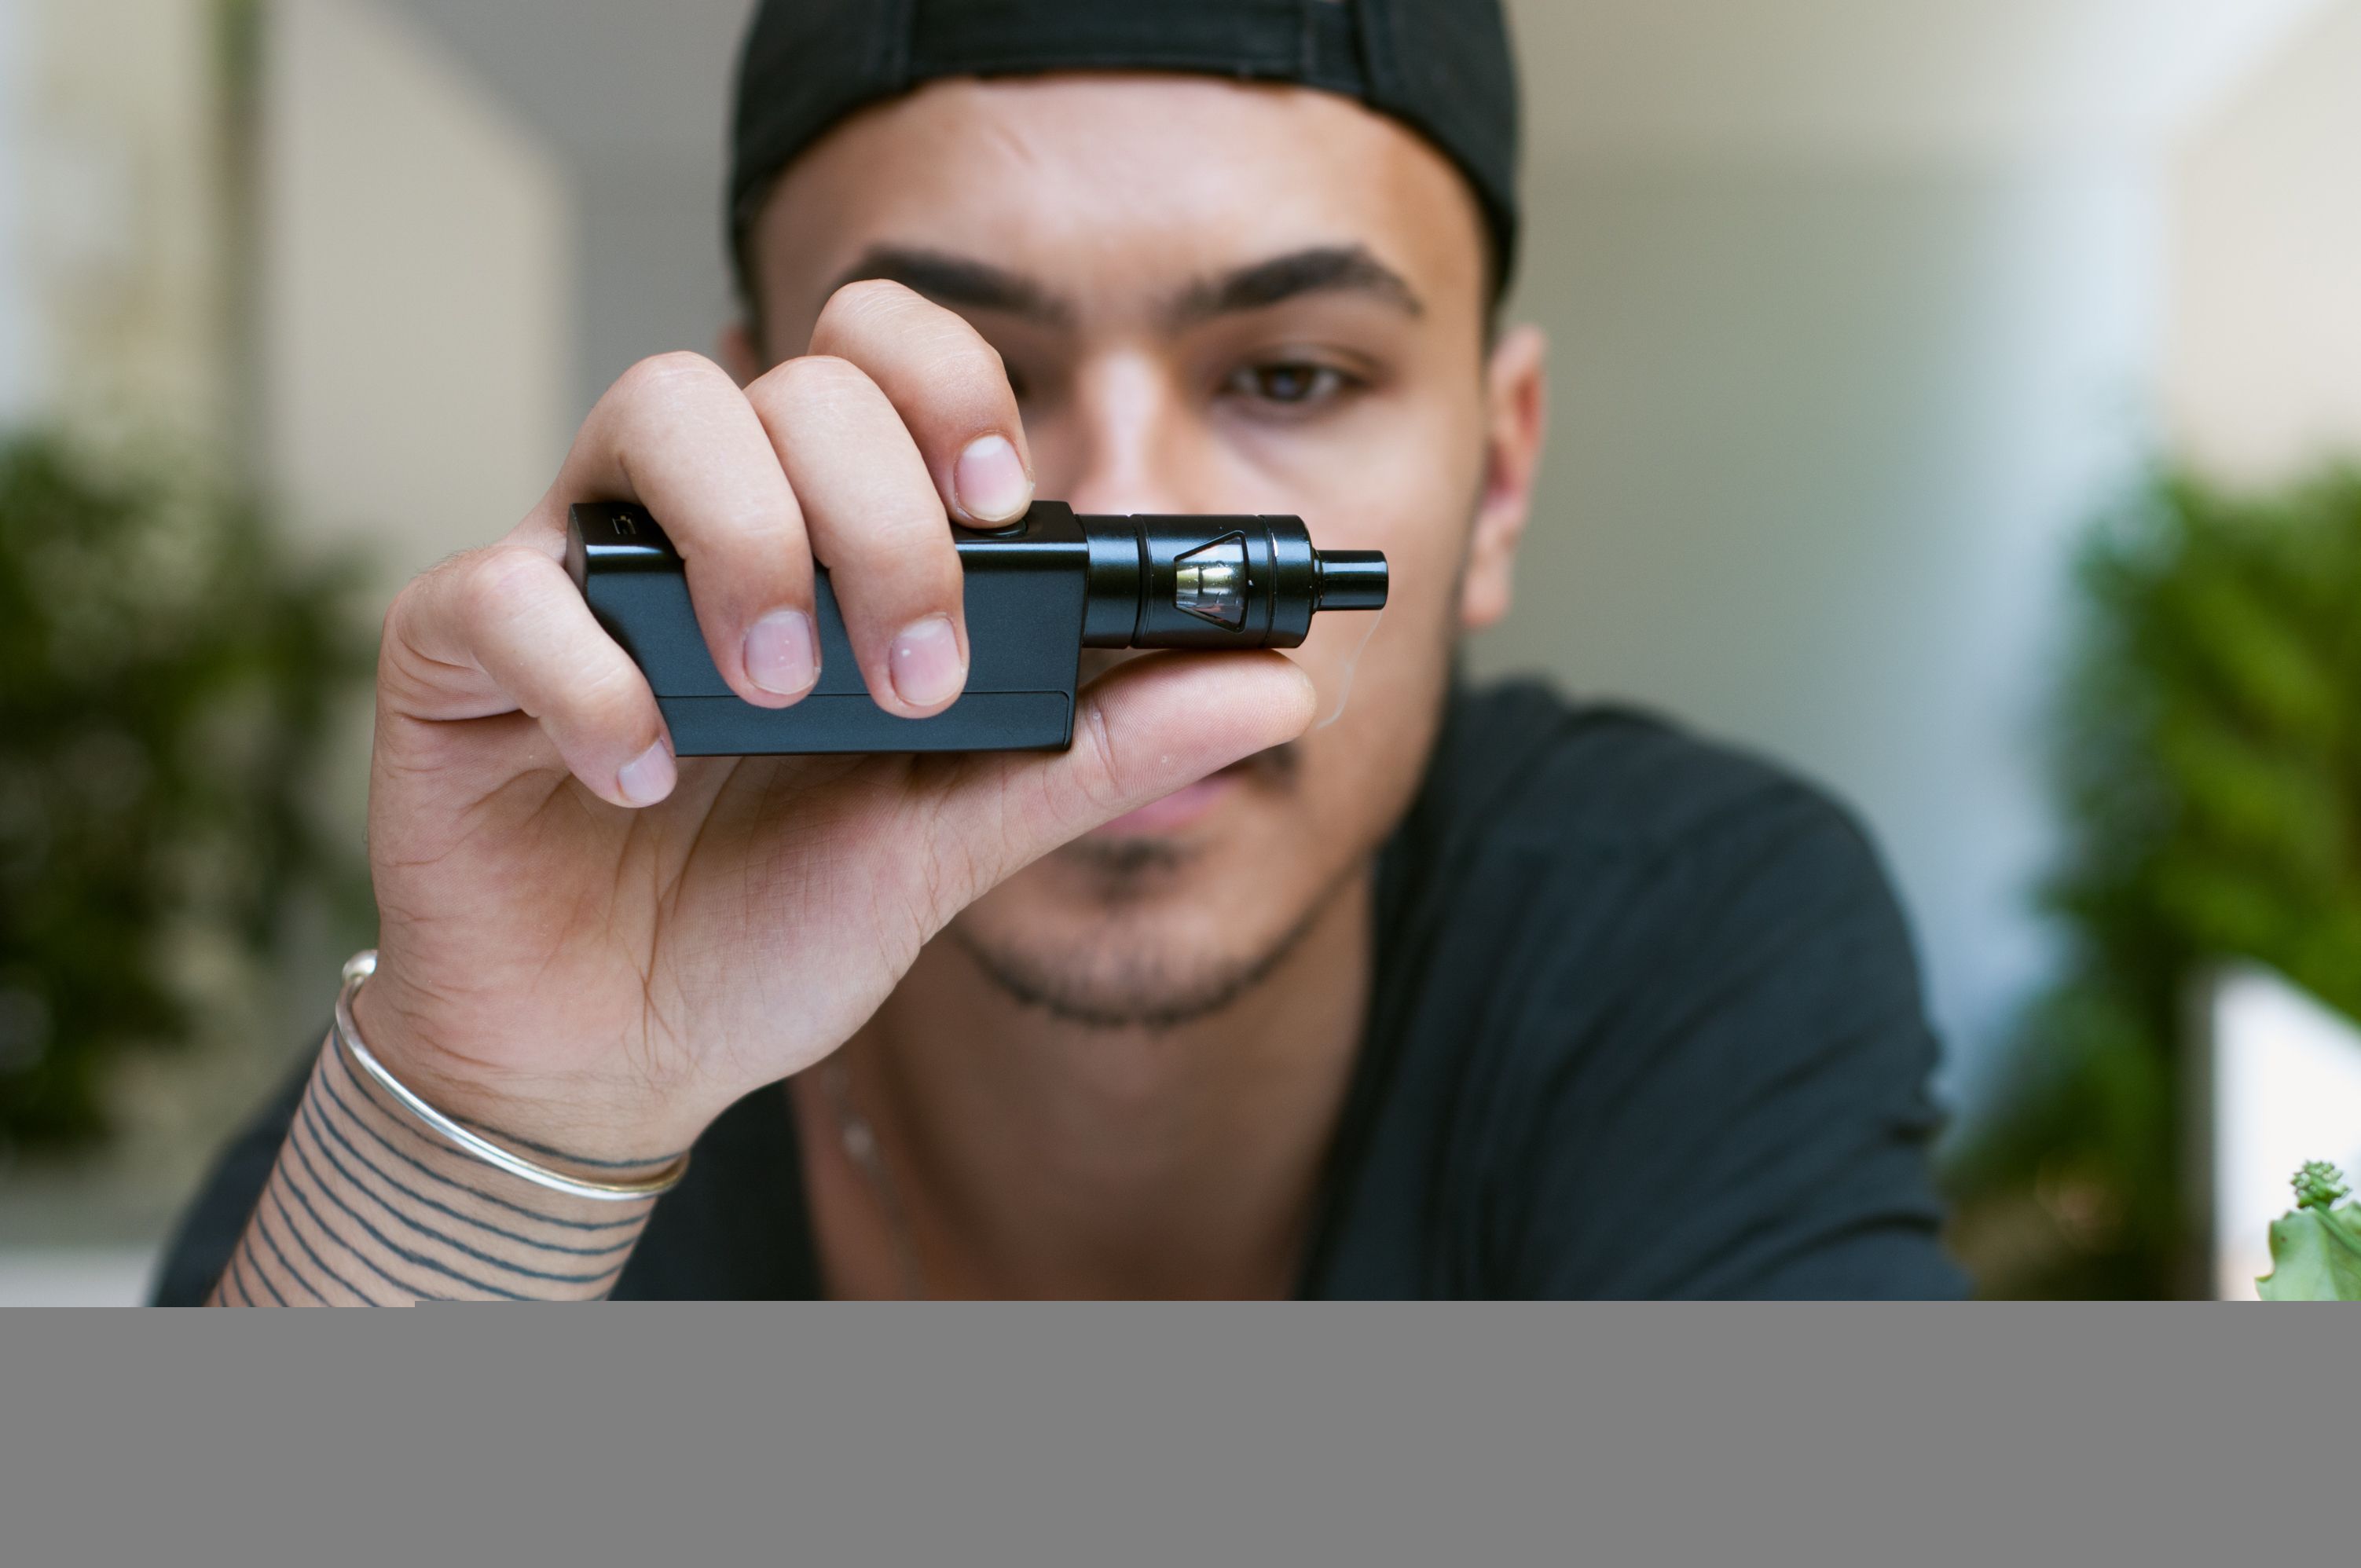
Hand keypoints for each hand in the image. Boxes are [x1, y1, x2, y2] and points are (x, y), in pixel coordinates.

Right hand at [355, 284, 1315, 1160]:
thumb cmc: (767, 927)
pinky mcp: (455, 653)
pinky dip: (589, 680)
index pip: (874, 355)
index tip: (1008, 498)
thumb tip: (1277, 687)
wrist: (616, 1056)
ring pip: (645, 415)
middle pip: (783, 380)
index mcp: (818, 540)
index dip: (947, 383)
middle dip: (879, 511)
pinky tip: (643, 781)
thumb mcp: (953, 839)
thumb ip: (1095, 752)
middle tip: (912, 674)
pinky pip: (500, 594)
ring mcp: (572, 574)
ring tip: (782, 694)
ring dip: (748, 544)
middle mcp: (696, 524)